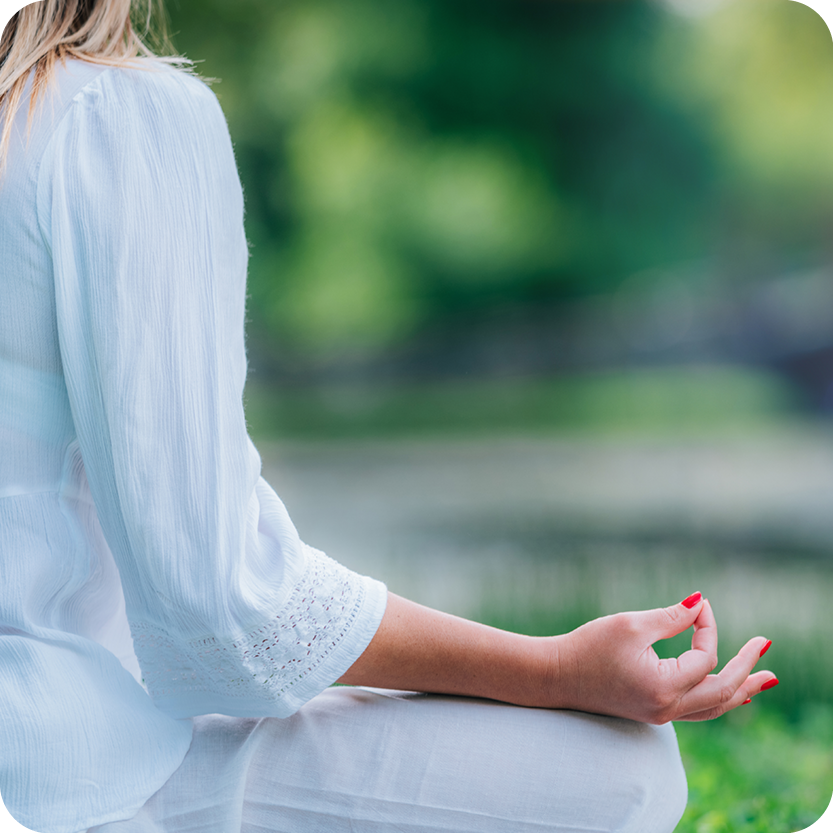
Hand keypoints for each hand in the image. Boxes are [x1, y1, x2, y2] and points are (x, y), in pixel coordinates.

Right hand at [549, 593, 776, 723]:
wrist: (555, 676)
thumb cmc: (588, 646)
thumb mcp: (630, 625)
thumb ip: (670, 616)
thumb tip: (700, 604)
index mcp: (664, 688)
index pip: (705, 658)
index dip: (706, 627)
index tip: (698, 605)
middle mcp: (668, 708)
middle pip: (723, 692)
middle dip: (747, 667)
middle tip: (765, 644)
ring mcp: (661, 714)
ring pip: (714, 706)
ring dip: (741, 689)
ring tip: (764, 679)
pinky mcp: (652, 711)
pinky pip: (698, 710)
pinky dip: (719, 699)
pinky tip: (731, 694)